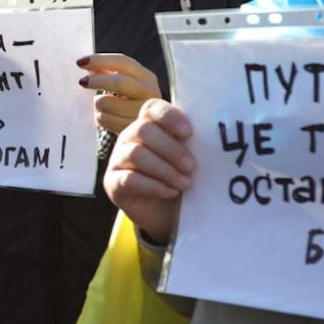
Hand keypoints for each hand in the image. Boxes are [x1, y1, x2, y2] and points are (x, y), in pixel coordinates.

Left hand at [80, 53, 162, 134]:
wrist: (150, 130)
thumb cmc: (131, 102)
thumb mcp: (126, 83)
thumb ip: (107, 71)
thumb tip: (85, 63)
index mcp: (147, 77)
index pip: (123, 62)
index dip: (100, 60)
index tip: (80, 62)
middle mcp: (149, 93)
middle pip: (119, 82)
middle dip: (97, 81)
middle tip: (82, 82)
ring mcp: (142, 113)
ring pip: (107, 103)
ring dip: (96, 103)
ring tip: (99, 104)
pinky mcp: (132, 129)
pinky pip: (105, 120)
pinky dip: (99, 117)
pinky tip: (104, 116)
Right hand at [103, 99, 198, 244]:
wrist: (169, 215)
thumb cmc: (181, 180)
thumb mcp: (189, 160)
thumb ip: (192, 144)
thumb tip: (211, 135)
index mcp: (149, 125)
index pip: (152, 108)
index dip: (169, 117)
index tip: (188, 132)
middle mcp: (129, 138)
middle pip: (143, 130)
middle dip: (171, 149)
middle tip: (192, 166)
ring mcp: (118, 160)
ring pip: (136, 154)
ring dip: (165, 170)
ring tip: (185, 184)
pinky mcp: (112, 183)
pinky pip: (129, 179)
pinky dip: (154, 186)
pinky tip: (170, 192)